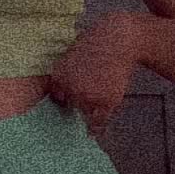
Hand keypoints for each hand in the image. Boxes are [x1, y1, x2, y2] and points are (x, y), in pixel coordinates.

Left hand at [48, 12, 140, 139]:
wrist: (118, 39)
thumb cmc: (96, 42)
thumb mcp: (71, 54)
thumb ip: (65, 74)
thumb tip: (62, 93)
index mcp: (58, 76)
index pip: (56, 98)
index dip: (63, 101)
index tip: (66, 108)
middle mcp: (70, 89)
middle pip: (71, 105)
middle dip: (77, 102)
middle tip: (88, 96)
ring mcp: (88, 97)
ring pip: (85, 112)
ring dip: (89, 109)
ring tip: (99, 98)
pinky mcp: (105, 102)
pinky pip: (98, 121)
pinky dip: (96, 129)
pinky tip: (92, 134)